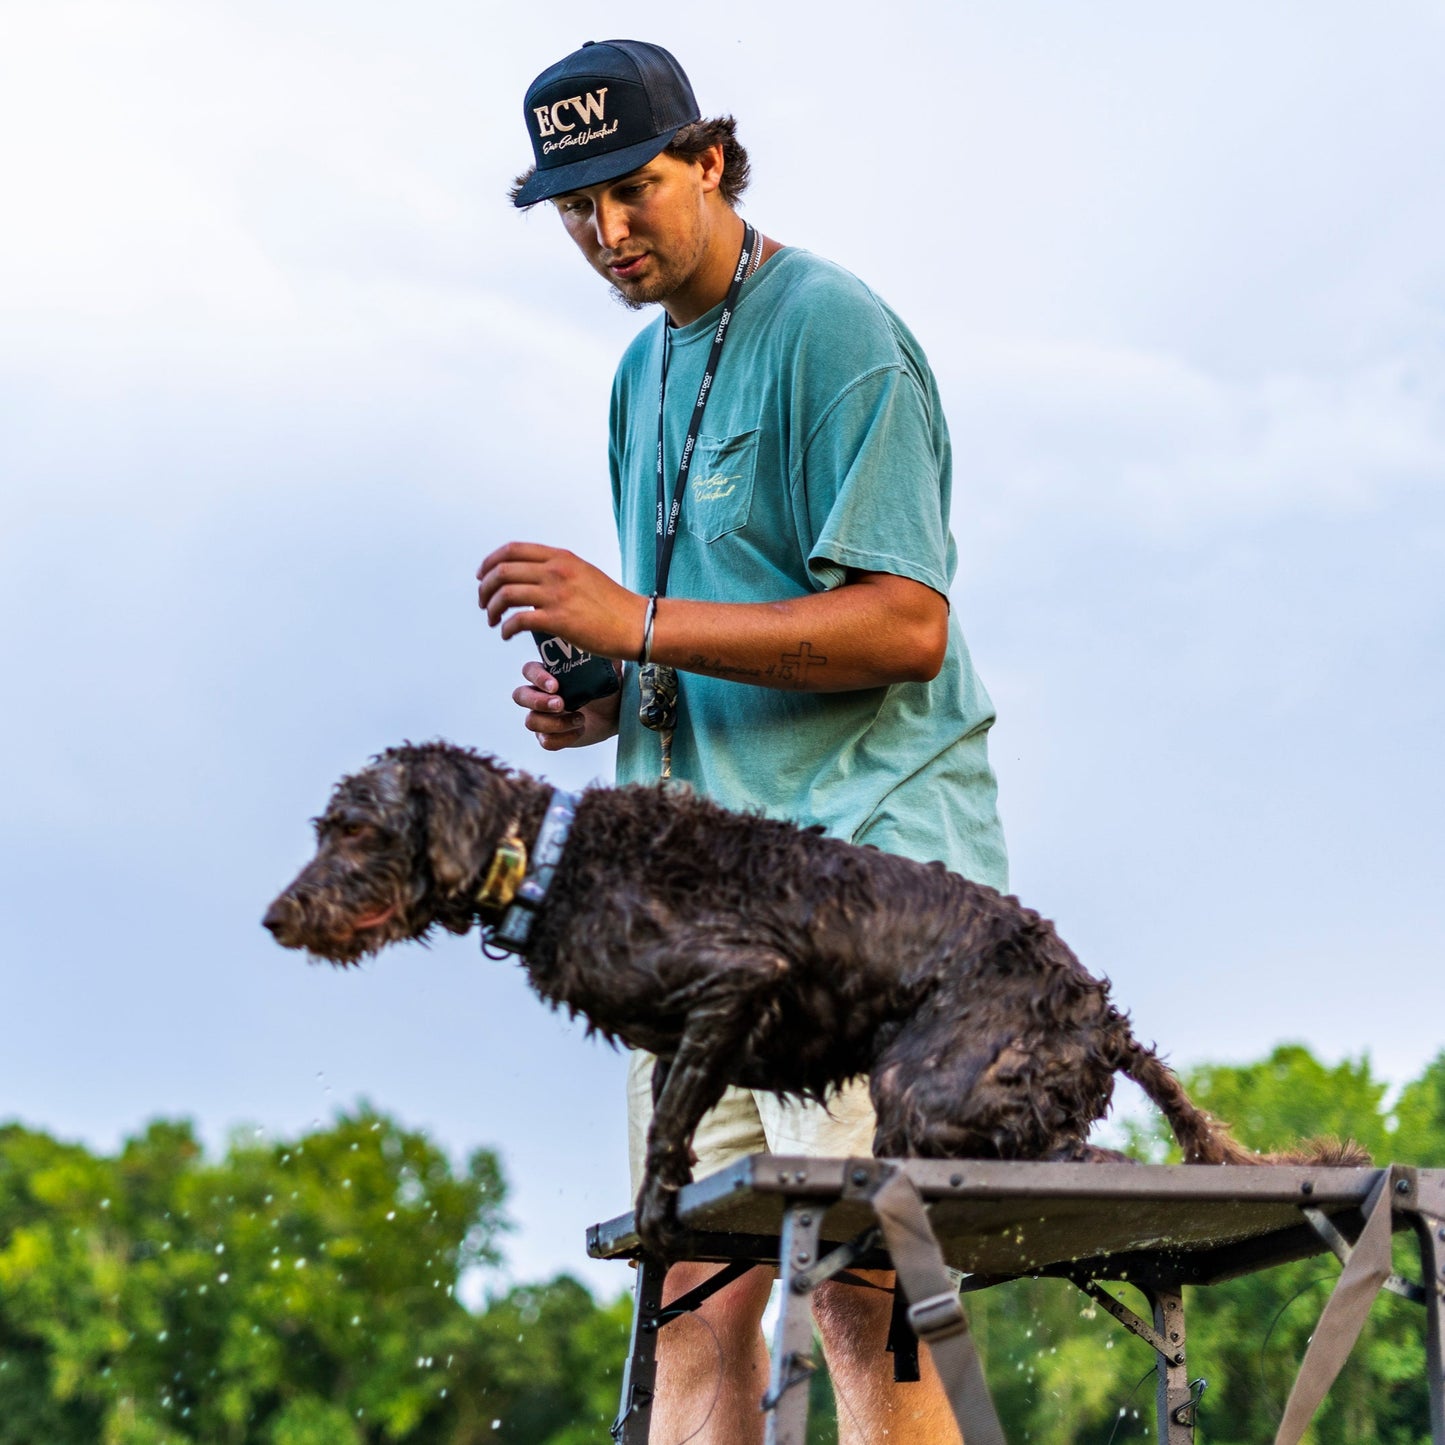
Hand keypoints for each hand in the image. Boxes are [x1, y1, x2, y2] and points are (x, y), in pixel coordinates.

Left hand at [477, 541, 646, 659]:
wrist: (636, 623)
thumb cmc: (613, 605)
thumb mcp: (584, 574)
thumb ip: (559, 571)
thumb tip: (534, 578)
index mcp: (561, 557)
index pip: (512, 549)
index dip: (490, 562)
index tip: (483, 576)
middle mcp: (556, 571)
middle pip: (502, 570)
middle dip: (485, 587)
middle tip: (484, 603)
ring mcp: (556, 595)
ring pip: (505, 594)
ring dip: (491, 608)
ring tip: (492, 621)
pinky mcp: (558, 620)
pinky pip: (518, 620)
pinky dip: (505, 628)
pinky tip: (506, 635)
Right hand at [513, 660, 620, 750]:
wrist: (615, 714)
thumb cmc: (606, 688)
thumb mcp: (606, 670)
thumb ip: (602, 657)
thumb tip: (602, 646)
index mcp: (548, 674)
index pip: (529, 671)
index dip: (537, 678)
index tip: (555, 686)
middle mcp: (539, 695)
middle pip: (520, 696)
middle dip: (538, 702)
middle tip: (561, 704)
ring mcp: (542, 717)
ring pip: (531, 721)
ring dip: (555, 723)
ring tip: (581, 719)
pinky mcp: (550, 736)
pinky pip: (546, 741)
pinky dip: (563, 738)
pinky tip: (580, 731)